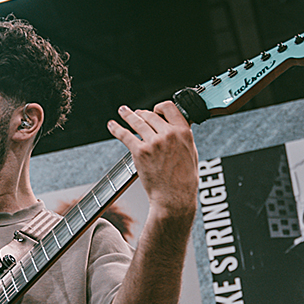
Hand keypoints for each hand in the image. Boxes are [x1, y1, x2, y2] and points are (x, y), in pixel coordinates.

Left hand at [107, 102, 198, 217]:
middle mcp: (168, 134)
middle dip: (142, 114)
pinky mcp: (140, 152)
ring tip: (123, 111)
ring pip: (137, 122)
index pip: (170, 108)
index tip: (155, 109)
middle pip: (151, 115)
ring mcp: (153, 142)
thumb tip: (173, 128)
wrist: (174, 197)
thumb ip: (181, 137)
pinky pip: (125, 135)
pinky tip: (112, 125)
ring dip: (128, 115)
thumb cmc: (184, 179)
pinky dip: (116, 129)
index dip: (160, 107)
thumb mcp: (191, 152)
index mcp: (183, 132)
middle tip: (137, 114)